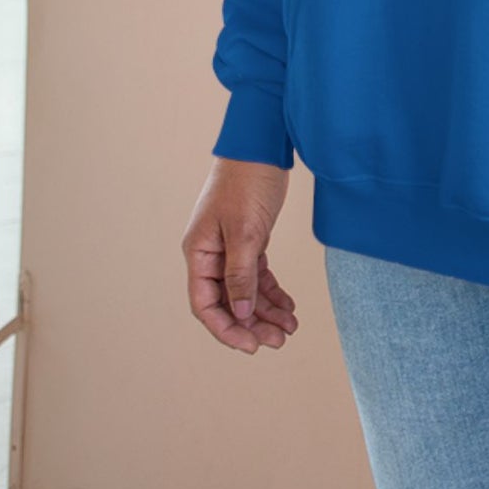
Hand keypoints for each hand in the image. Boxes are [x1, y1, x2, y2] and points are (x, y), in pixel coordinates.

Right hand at [182, 157, 300, 352]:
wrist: (262, 142)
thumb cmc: (247, 181)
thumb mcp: (245, 231)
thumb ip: (240, 275)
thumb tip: (241, 315)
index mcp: (198, 253)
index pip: (206, 305)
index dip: (227, 329)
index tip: (252, 346)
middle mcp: (210, 254)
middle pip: (228, 302)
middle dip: (253, 324)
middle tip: (280, 340)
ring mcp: (229, 247)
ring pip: (246, 291)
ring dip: (266, 311)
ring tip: (290, 327)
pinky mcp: (249, 239)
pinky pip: (258, 274)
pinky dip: (272, 291)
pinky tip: (288, 305)